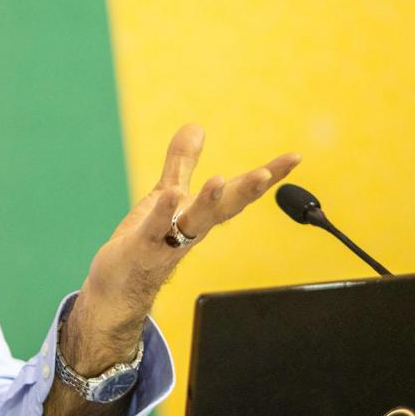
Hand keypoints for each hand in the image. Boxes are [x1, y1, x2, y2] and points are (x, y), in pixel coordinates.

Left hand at [71, 124, 299, 371]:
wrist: (119, 288)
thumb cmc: (147, 240)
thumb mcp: (167, 195)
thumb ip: (182, 163)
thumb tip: (196, 127)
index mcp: (202, 215)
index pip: (239, 193)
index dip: (268, 176)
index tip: (294, 157)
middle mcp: (192, 229)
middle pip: (226, 208)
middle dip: (248, 191)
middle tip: (267, 173)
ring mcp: (169, 240)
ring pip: (194, 221)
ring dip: (208, 203)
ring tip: (218, 180)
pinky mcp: (144, 248)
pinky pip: (156, 228)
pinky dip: (164, 212)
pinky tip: (171, 194)